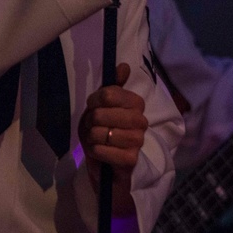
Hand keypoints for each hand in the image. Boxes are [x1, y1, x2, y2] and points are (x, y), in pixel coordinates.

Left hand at [78, 63, 147, 215]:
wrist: (105, 167)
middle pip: (102, 113)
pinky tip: (99, 153)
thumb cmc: (103, 132)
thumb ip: (113, 86)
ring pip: (101, 132)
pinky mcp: (131, 159)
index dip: (94, 101)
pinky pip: (104, 150)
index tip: (93, 107)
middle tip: (94, 128)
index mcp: (136, 104)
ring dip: (92, 138)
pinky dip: (95, 151)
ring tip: (96, 141)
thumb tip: (124, 65)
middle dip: (91, 121)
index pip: (109, 93)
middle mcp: (140, 120)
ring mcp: (137, 140)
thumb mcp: (102, 107)